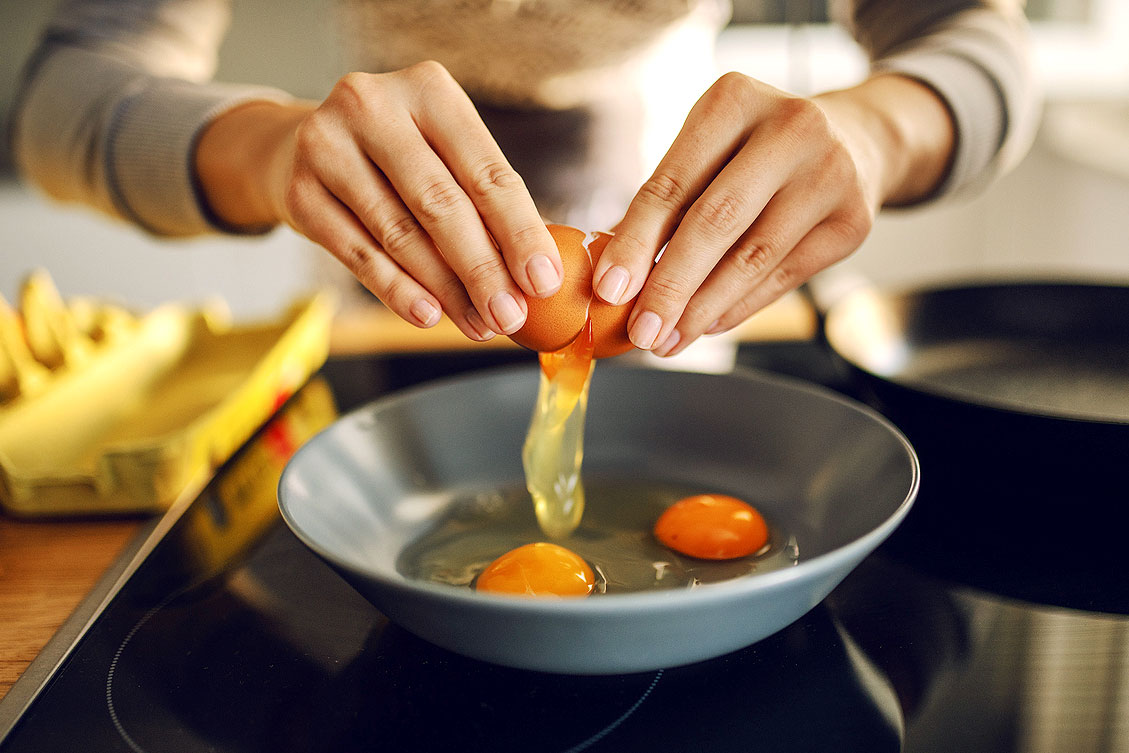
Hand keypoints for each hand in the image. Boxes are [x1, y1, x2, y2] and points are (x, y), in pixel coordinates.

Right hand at [196, 62, 562, 340]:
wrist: (299, 147)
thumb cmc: (398, 157)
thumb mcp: (443, 153)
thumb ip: (484, 201)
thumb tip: (535, 276)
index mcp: (428, 88)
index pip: (486, 171)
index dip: (519, 232)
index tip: (542, 281)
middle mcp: (373, 106)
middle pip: (441, 204)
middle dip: (483, 270)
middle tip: (509, 316)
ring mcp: (327, 146)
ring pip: (400, 235)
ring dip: (445, 290)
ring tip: (478, 325)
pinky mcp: (299, 191)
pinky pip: (359, 255)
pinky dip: (398, 291)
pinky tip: (428, 315)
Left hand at [591, 72, 953, 356]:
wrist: (854, 139)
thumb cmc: (755, 149)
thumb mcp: (711, 148)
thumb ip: (667, 203)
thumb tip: (616, 278)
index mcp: (734, 99)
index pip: (671, 184)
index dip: (634, 242)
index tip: (608, 290)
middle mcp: (790, 127)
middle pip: (715, 222)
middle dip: (669, 286)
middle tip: (640, 331)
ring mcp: (829, 173)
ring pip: (751, 258)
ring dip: (701, 309)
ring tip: (667, 340)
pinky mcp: (853, 220)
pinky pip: (783, 277)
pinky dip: (738, 307)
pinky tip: (706, 326)